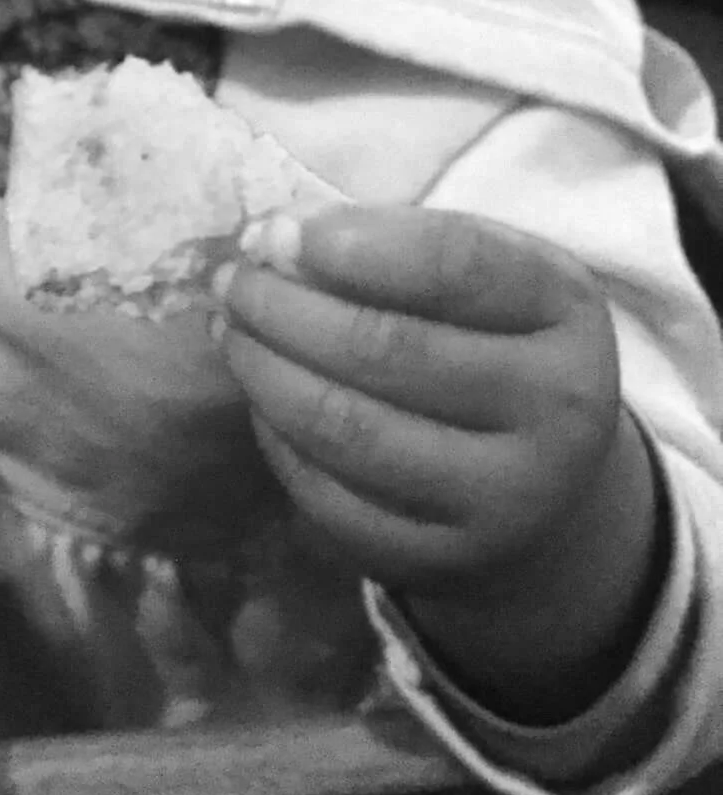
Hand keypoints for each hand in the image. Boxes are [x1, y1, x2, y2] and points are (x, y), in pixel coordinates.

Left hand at [222, 207, 660, 717]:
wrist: (549, 481)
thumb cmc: (493, 340)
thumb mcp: (482, 272)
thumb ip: (394, 242)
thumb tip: (278, 241)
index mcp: (566, 311)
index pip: (458, 265)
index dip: (358, 246)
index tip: (281, 233)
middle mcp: (557, 410)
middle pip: (389, 350)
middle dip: (284, 308)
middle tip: (233, 280)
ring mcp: (508, 498)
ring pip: (352, 429)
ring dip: (266, 371)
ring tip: (229, 330)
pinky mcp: (449, 561)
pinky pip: (335, 500)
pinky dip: (278, 441)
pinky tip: (259, 399)